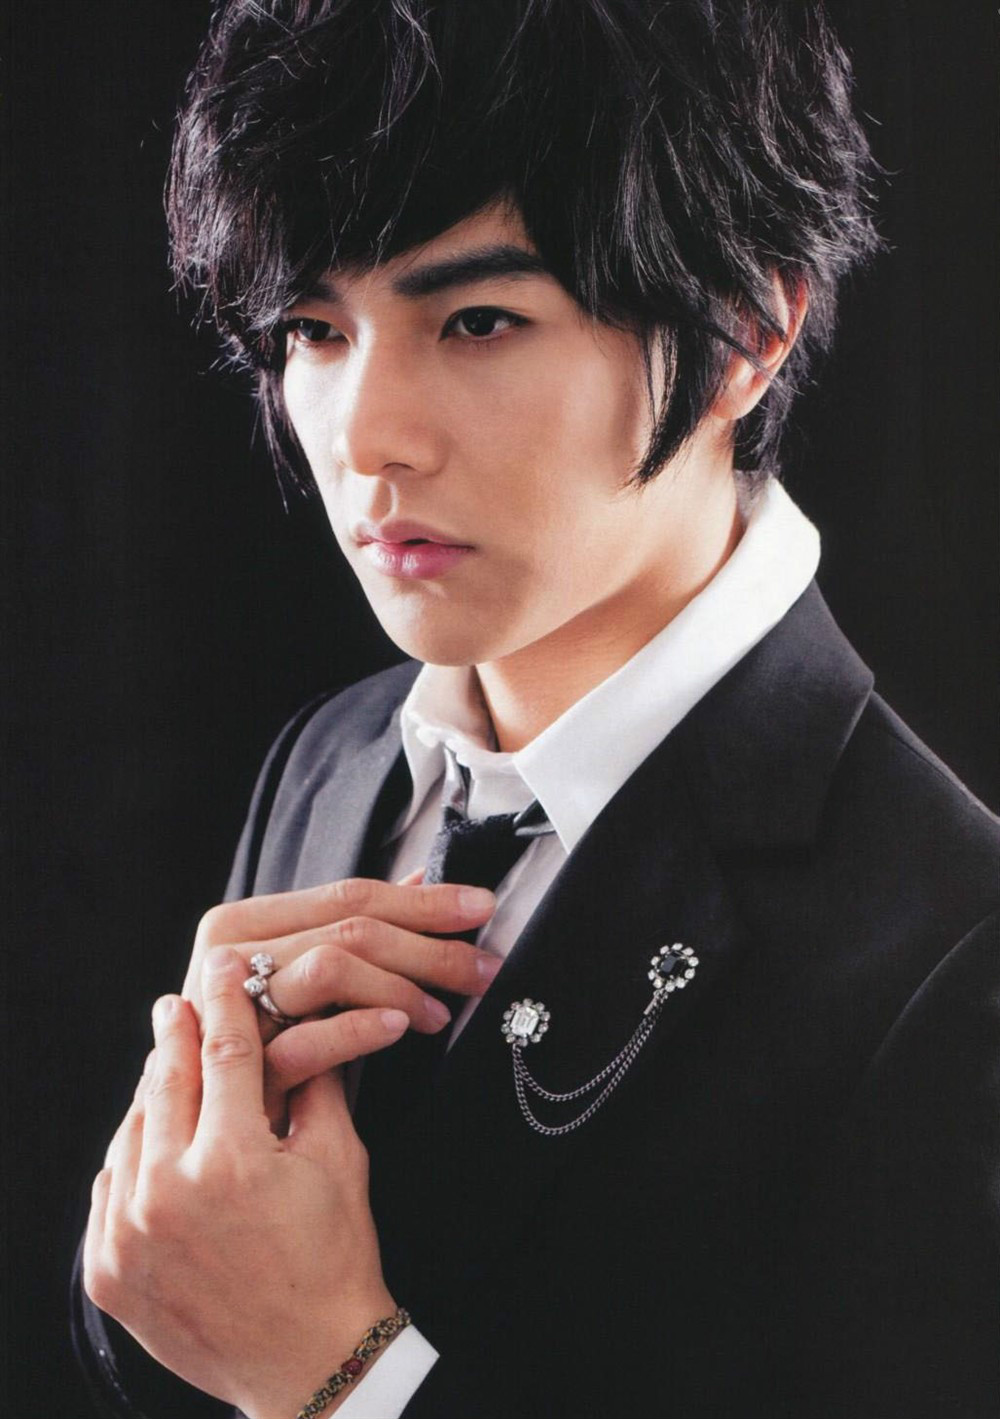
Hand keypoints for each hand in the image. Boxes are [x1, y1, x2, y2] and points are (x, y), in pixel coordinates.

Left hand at [84, 948, 397, 1418]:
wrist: (310, 1364)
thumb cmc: (335, 1258)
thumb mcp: (339, 1159)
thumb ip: (312, 1083)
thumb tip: (296, 1023)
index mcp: (232, 1161)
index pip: (224, 1052)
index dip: (225, 1000)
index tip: (221, 966)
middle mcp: (167, 1194)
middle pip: (165, 1082)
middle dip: (174, 1033)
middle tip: (177, 1000)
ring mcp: (128, 1237)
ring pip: (131, 1133)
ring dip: (151, 1094)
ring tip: (166, 1064)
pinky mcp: (107, 1273)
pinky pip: (110, 1189)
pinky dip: (131, 1158)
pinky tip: (150, 1136)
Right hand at [182, 875, 500, 1112]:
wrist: (207, 1134)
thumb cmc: (266, 1051)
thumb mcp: (306, 981)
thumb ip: (352, 929)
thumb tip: (421, 879)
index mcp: (244, 922)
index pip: (349, 894)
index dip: (422, 899)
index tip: (480, 906)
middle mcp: (228, 954)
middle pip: (350, 928)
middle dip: (430, 944)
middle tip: (485, 967)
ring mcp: (229, 1010)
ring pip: (332, 965)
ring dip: (402, 984)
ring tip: (443, 1014)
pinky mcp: (239, 1070)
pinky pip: (309, 1039)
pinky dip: (361, 1027)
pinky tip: (401, 1028)